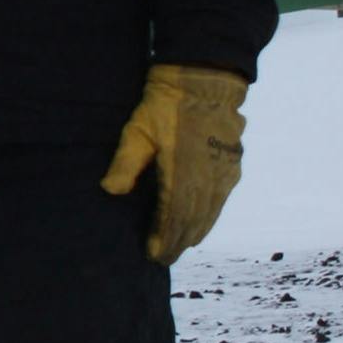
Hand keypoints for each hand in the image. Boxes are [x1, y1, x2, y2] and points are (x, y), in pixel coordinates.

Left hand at [99, 63, 247, 264]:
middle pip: (192, 218)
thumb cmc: (166, 105)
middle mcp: (206, 176)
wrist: (205, 82)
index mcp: (181, 169)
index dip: (163, 236)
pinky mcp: (232, 166)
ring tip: (179, 248)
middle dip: (177, 241)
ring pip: (209, 213)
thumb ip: (126, 162)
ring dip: (194, 233)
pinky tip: (200, 228)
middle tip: (163, 259)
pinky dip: (209, 218)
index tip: (153, 254)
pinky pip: (221, 201)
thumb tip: (110, 190)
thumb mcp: (138, 129)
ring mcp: (223, 172)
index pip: (172, 213)